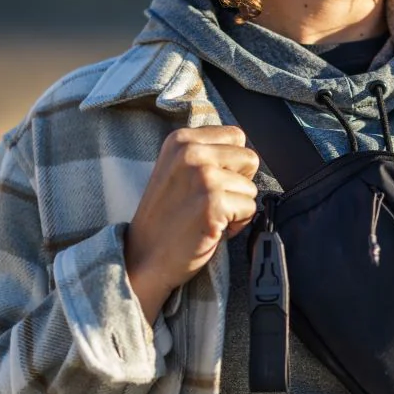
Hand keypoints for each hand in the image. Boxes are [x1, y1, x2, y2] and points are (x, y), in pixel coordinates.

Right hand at [124, 126, 258, 322]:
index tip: (211, 182)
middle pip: (249, 159)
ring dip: (236, 207)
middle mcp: (191, 152)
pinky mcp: (213, 203)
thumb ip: (204, 153)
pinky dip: (237, 224)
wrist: (142, 257)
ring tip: (208, 216)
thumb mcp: (176, 168)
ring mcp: (203, 177)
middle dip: (239, 183)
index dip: (232, 163)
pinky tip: (212, 229)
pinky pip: (249, 209)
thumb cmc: (164, 217)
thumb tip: (243, 150)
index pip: (236, 136)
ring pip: (251, 187)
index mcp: (181, 140)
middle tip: (211, 201)